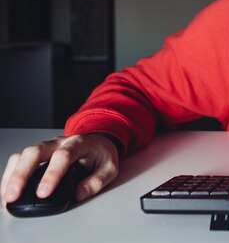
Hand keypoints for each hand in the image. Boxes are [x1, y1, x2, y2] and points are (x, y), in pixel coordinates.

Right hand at [1, 134, 118, 206]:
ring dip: (13, 175)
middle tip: (14, 195)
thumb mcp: (110, 168)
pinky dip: (11, 174)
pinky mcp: (38, 153)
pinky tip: (8, 189)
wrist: (99, 140)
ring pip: (24, 154)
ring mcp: (46, 146)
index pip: (63, 156)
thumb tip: (79, 194)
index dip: (51, 174)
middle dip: (21, 174)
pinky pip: (20, 159)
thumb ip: (97, 181)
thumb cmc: (102, 155)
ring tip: (7, 196)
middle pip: (35, 152)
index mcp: (79, 143)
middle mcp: (59, 142)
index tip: (43, 193)